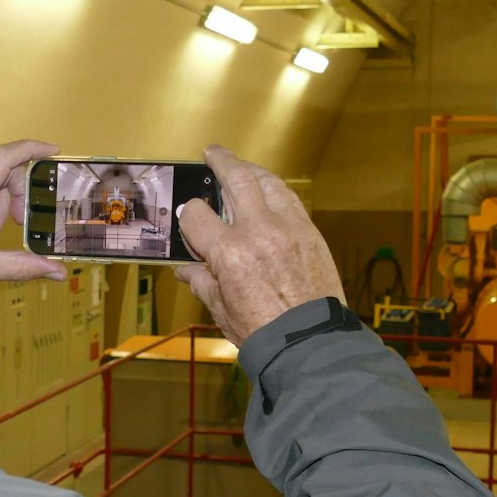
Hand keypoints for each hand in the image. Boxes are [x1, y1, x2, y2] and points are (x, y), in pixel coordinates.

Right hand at [174, 145, 344, 346]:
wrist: (309, 342)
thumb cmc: (262, 332)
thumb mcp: (220, 309)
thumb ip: (202, 282)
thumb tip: (186, 269)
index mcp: (230, 253)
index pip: (196, 215)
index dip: (188, 217)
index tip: (190, 222)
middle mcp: (258, 232)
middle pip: (236, 179)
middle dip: (221, 162)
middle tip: (213, 154)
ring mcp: (288, 228)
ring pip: (268, 181)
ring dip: (251, 170)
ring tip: (241, 166)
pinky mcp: (310, 232)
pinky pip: (290, 199)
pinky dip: (275, 189)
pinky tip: (268, 190)